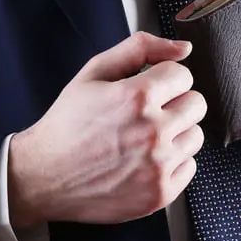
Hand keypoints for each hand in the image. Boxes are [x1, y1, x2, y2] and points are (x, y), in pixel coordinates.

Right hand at [8, 31, 205, 227]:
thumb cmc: (67, 123)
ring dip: (175, 133)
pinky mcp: (161, 193)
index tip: (146, 90)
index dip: (163, 79)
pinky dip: (171, 163)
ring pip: (195, 136)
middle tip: (145, 114)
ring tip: (143, 138)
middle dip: (174, 103)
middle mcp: (153, 131)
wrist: (44, 175)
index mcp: (137, 96)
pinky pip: (190, 167)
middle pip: (196, 104)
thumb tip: (183, 48)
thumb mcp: (93, 73)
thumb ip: (139, 49)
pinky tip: (143, 161)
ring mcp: (159, 165)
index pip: (183, 75)